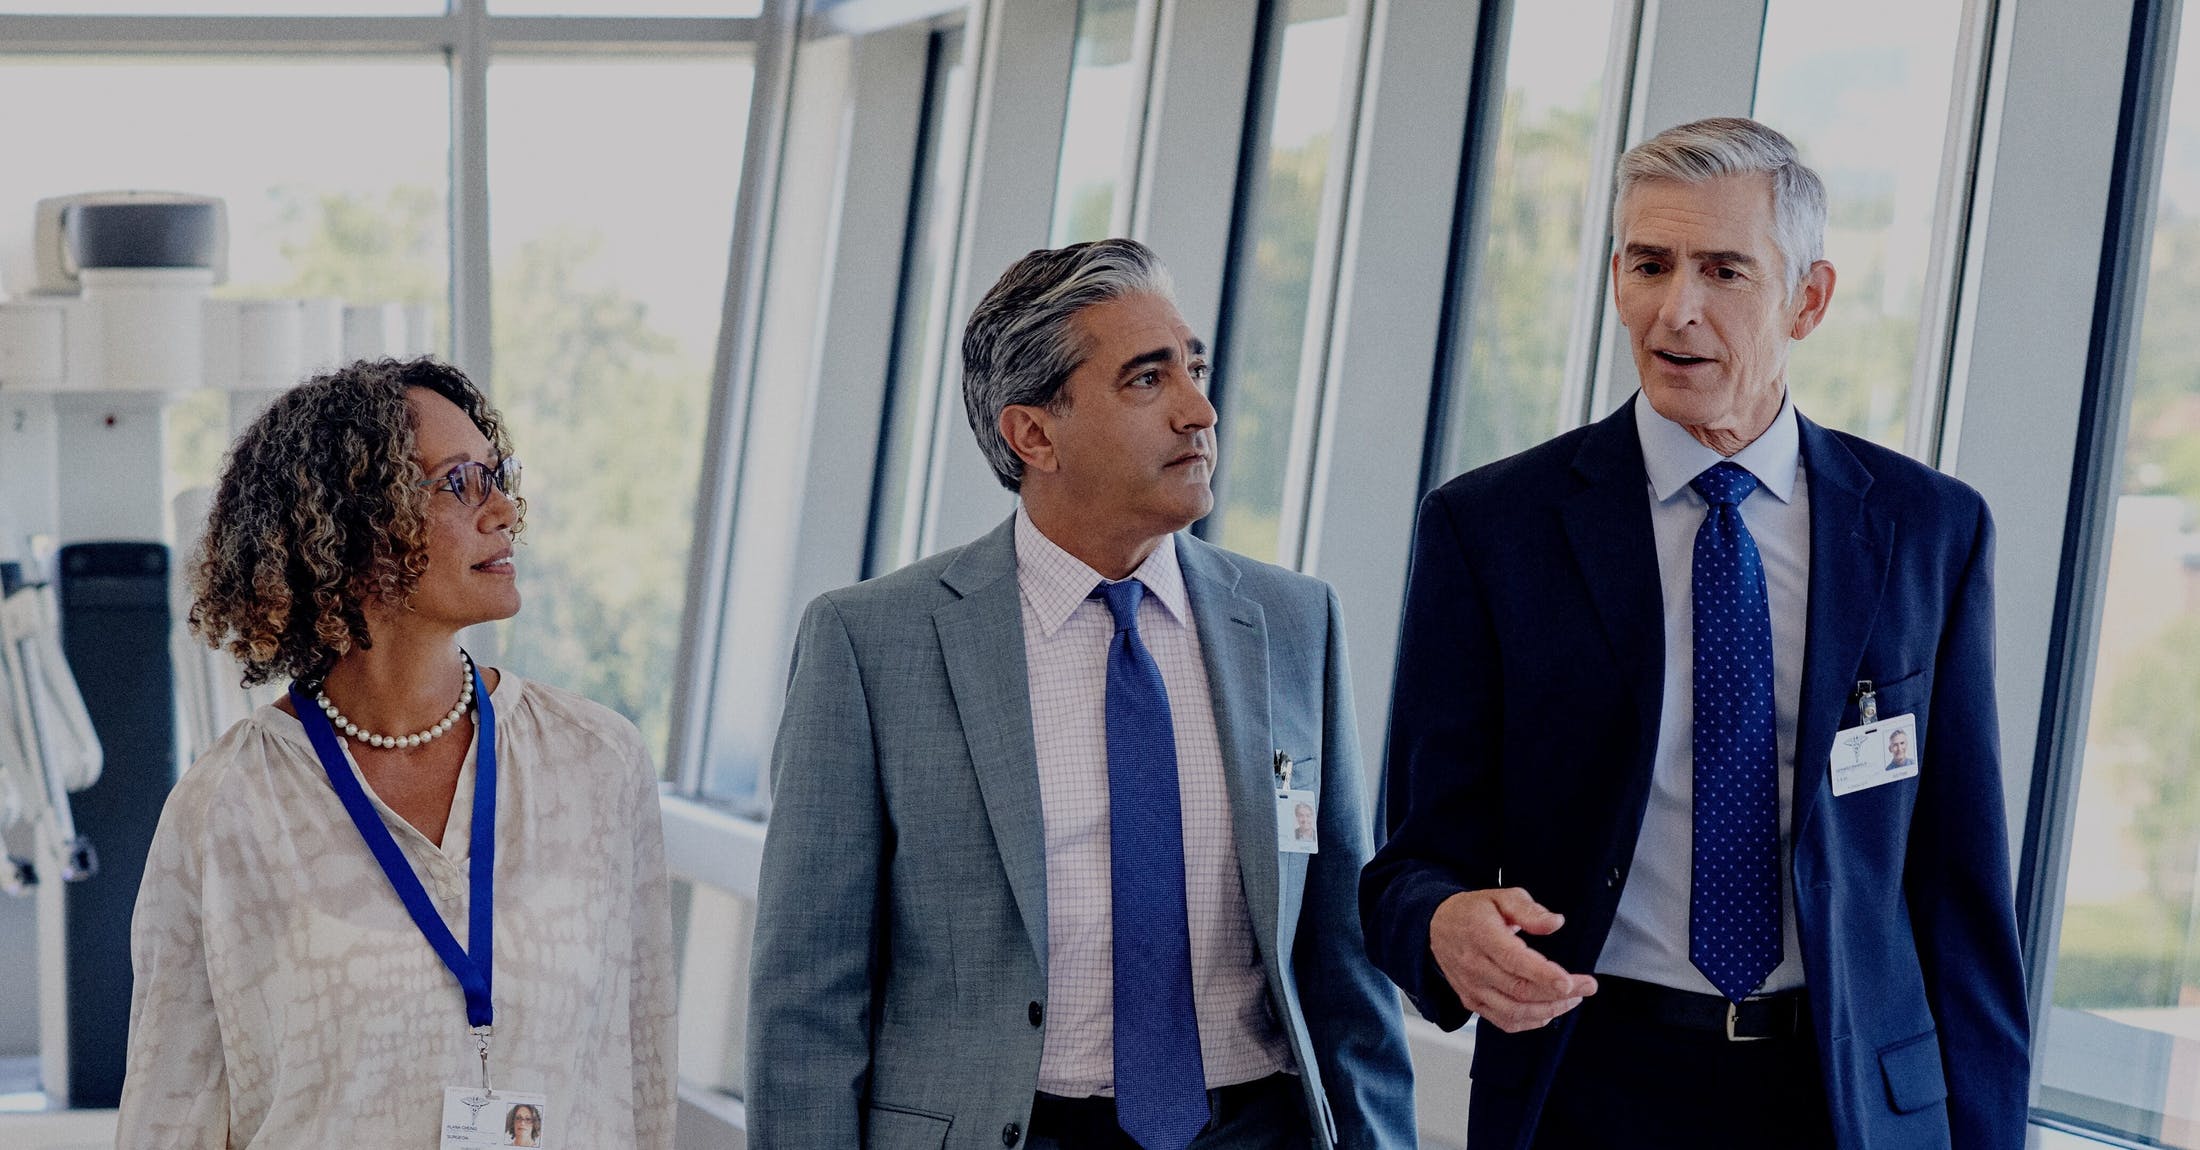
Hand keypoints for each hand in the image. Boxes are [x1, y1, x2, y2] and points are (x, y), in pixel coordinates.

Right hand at [1428, 888, 1596, 1031]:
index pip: (1515, 961)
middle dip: (1559, 994)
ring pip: (1514, 1010)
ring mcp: (1472, 987)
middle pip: (1520, 990)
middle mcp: (1475, 966)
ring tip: (1572, 999)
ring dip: (1549, 1010)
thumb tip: (1555, 923)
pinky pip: (1504, 1021)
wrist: (1437, 926)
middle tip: (1587, 987)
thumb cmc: (1474, 912)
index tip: (1571, 982)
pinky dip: (1530, 1022)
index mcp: (1482, 936)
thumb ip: (1529, 910)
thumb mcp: (1501, 897)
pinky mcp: (1472, 1001)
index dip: (1544, 975)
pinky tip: (1548, 1011)